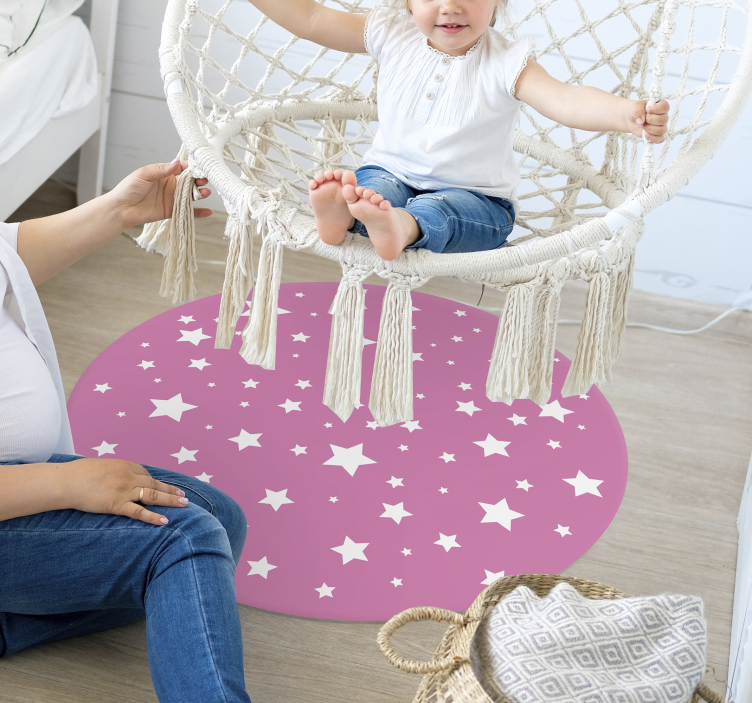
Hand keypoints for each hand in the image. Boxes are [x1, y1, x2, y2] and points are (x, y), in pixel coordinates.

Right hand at [62, 457, 188, 525]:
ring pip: (153, 495)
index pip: (145, 474)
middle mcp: (129, 476)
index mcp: (125, 465)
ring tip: (183, 504)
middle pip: (154, 484)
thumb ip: (114, 472)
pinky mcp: (117, 504)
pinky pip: (138, 511)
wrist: (66, 481)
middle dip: (170, 490)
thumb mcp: (101, 466)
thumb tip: (117, 478)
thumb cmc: (78, 473)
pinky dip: (153, 516)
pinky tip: (165, 521)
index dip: (155, 482)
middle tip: (184, 496)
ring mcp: (125, 490)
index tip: (162, 488)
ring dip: (170, 500)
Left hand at [108, 159, 212, 229]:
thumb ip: (161, 169)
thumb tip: (176, 163)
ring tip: (205, 193)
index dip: (192, 168)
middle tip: (204, 181)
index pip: (182, 168)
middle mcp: (171, 185)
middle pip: (190, 182)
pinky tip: (208, 211)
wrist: (121, 208)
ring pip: (191, 195)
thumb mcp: (144, 174)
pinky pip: (188, 211)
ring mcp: (173, 198)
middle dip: (199, 180)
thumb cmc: (129, 188)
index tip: (199, 168)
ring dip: (200, 194)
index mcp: (165, 173)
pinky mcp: (172, 211)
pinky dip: (199, 212)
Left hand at [627, 99, 669, 142]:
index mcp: (660, 105)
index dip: (657, 109)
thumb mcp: (635, 107)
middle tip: (642, 119)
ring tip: (642, 126)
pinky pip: (660, 139)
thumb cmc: (635, 110)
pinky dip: (653, 138)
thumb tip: (641, 121)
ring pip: (662, 130)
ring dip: (650, 129)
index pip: (665, 107)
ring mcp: (661, 126)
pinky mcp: (657, 135)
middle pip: (663, 120)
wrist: (630, 119)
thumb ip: (638, 112)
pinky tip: (646, 135)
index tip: (647, 110)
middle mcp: (663, 116)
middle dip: (650, 120)